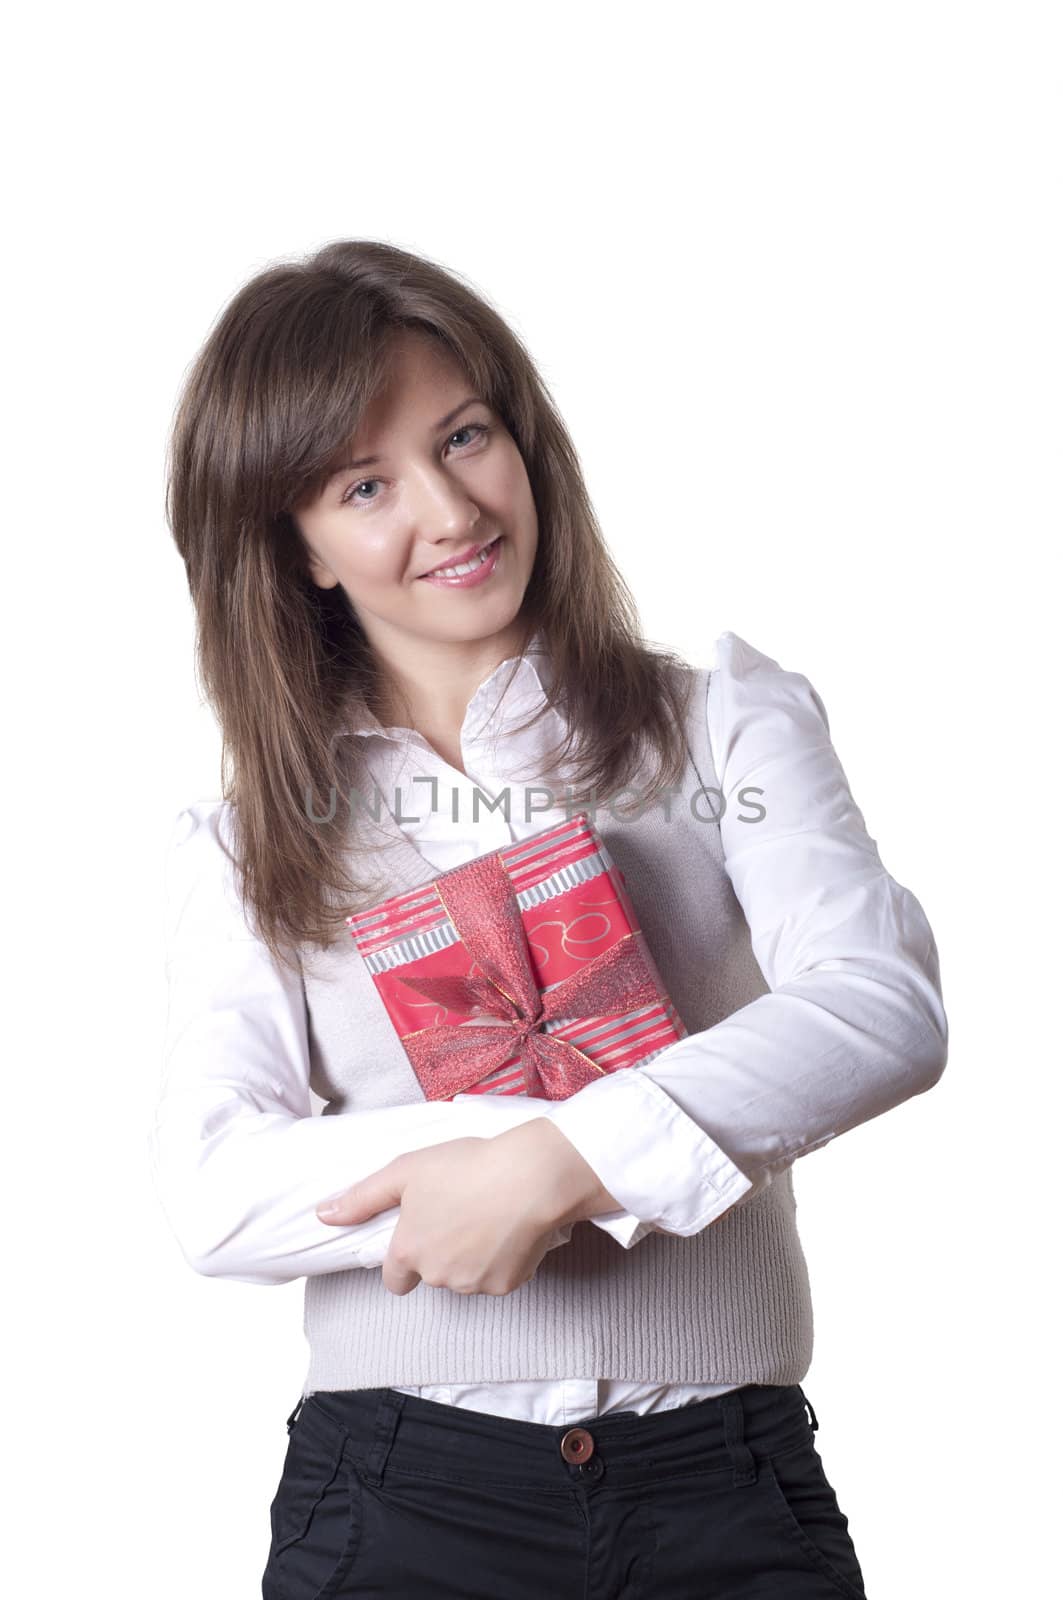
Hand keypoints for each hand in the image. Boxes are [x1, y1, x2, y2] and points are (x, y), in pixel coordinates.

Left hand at [315, 1117, 619, 1297]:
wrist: (530, 1176)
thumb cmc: (467, 1166)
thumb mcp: (406, 1171)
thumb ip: (362, 1198)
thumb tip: (323, 1215)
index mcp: (408, 1250)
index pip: (394, 1279)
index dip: (405, 1258)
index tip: (423, 1233)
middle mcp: (436, 1275)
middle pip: (432, 1274)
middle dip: (441, 1252)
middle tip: (460, 1212)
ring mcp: (472, 1284)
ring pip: (464, 1278)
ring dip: (471, 1257)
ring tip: (486, 1215)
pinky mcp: (506, 1285)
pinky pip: (497, 1278)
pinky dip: (500, 1260)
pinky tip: (508, 1229)